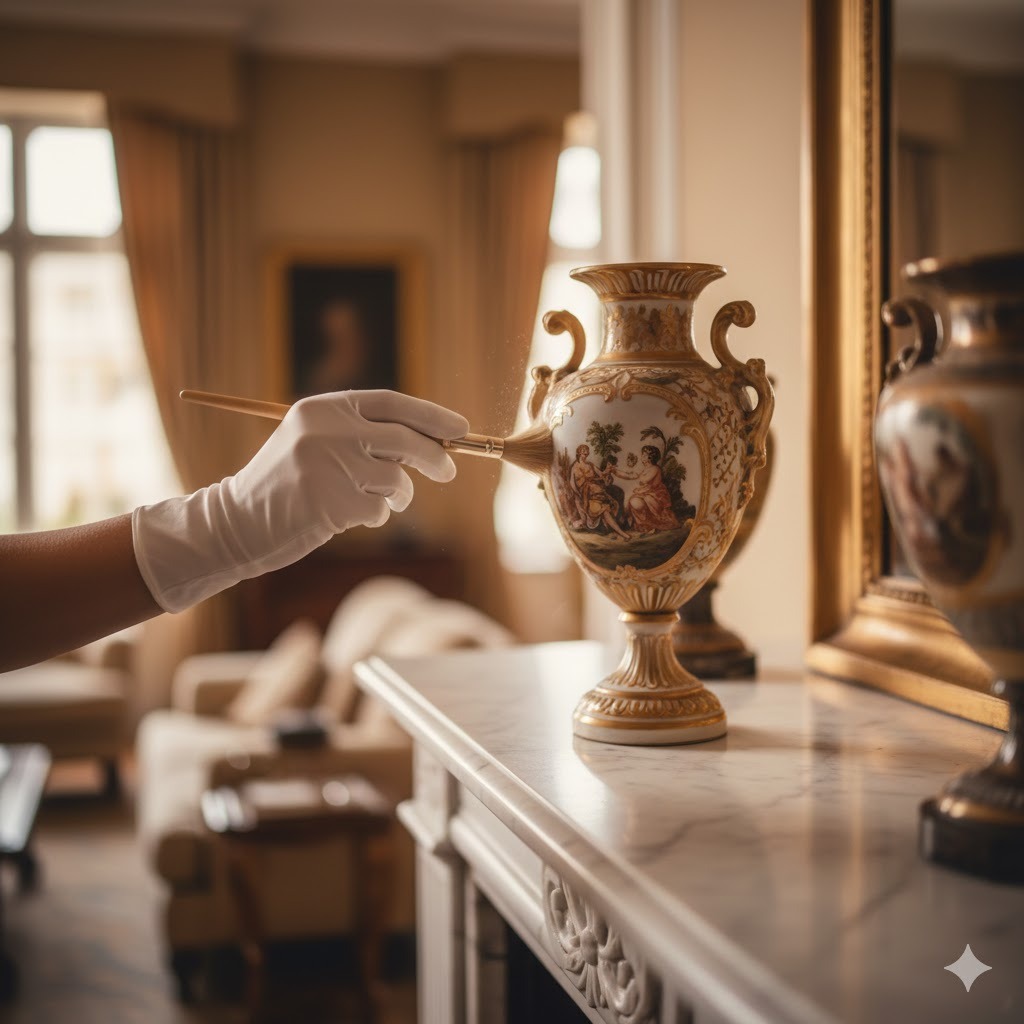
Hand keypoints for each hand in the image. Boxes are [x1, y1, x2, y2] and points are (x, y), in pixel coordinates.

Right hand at [132, 390, 468, 612]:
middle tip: (449, 471)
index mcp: (322, 407)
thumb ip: (365, 433)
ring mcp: (327, 467)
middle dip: (435, 456)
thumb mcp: (316, 441)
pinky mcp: (330, 504)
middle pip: (404, 439)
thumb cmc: (288, 485)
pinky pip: (378, 510)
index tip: (461, 428)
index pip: (391, 402)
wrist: (236, 522)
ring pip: (395, 480)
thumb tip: (435, 438)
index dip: (431, 415)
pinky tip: (344, 516)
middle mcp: (325, 430)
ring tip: (372, 500)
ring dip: (397, 496)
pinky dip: (374, 516)